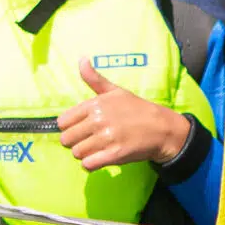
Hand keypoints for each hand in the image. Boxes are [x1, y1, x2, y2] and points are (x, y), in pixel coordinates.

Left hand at [56, 57, 193, 169]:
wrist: (161, 128)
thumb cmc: (136, 109)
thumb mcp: (115, 90)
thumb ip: (94, 78)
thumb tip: (81, 59)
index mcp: (95, 105)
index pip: (63, 122)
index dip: (70, 127)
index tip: (81, 128)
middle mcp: (98, 120)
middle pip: (66, 139)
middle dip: (75, 142)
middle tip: (89, 141)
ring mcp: (106, 138)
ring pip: (76, 153)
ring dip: (84, 154)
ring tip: (97, 149)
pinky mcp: (114, 155)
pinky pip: (88, 165)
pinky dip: (91, 165)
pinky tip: (100, 158)